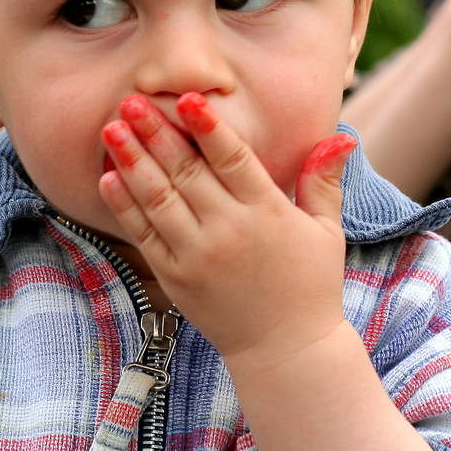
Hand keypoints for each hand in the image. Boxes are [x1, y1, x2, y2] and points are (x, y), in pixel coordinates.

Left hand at [97, 93, 353, 364]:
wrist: (285, 353)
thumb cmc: (310, 286)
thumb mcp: (326, 231)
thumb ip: (324, 180)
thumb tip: (342, 134)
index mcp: (267, 214)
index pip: (234, 160)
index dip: (209, 128)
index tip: (187, 98)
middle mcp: (229, 232)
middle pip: (186, 172)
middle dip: (156, 133)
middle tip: (132, 100)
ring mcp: (197, 257)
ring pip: (157, 199)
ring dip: (131, 161)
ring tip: (111, 129)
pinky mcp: (175, 278)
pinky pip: (143, 234)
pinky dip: (124, 205)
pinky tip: (108, 176)